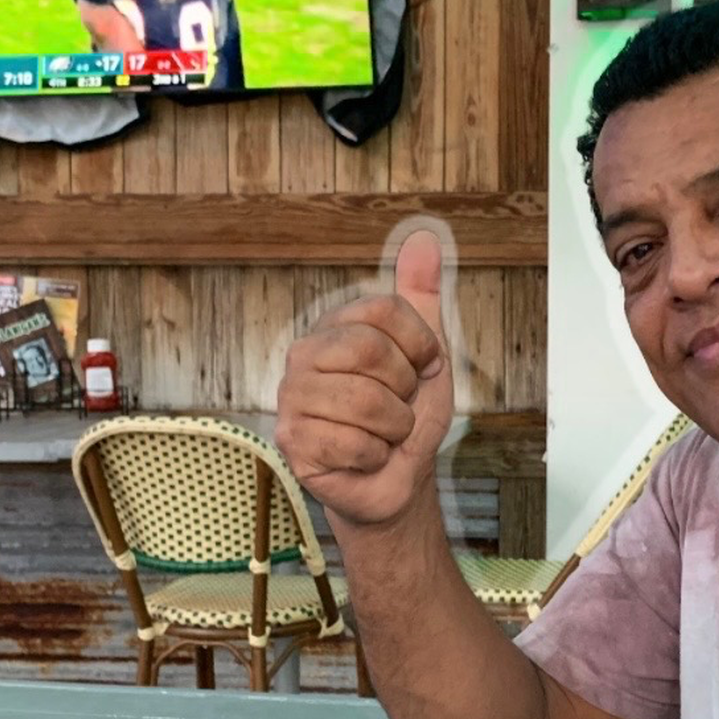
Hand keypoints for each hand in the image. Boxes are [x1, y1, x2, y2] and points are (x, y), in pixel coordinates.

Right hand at [275, 230, 454, 525]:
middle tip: (400, 407)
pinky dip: (374, 456)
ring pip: (365, 401)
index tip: (424, 370)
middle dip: (404, 389)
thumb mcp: (426, 354)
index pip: (383, 310)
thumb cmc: (406, 417)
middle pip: (370, 350)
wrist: (396, 481)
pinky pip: (353, 442)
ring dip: (394, 428)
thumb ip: (422, 295)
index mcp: (335, 327)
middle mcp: (305, 356)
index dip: (419, 345)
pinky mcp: (292, 441)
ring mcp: (293, 398)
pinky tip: (364, 456)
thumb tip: (424, 237)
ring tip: (384, 434)